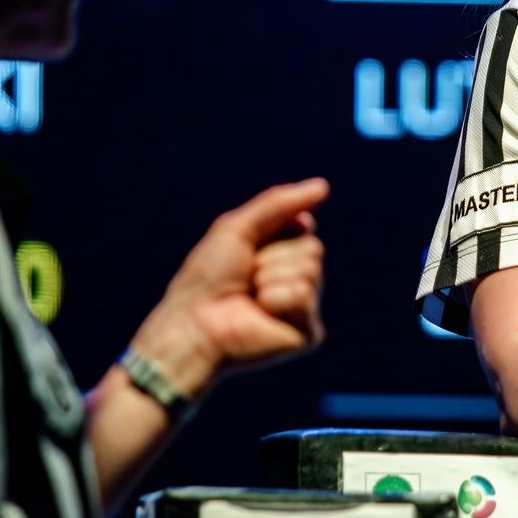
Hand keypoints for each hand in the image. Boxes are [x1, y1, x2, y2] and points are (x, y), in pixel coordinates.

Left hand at [130, 178, 328, 397]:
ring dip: (270, 278)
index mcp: (283, 254)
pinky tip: (261, 314)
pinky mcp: (308, 332)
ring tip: (250, 297)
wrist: (193, 323)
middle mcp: (298, 278)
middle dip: (271, 257)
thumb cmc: (207, 279)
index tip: (248, 249)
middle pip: (311, 246)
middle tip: (245, 278)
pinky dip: (277, 299)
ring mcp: (304, 306)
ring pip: (310, 269)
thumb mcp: (238, 228)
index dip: (275, 232)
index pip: (304, 225)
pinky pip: (304, 294)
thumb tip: (323, 186)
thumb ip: (279, 203)